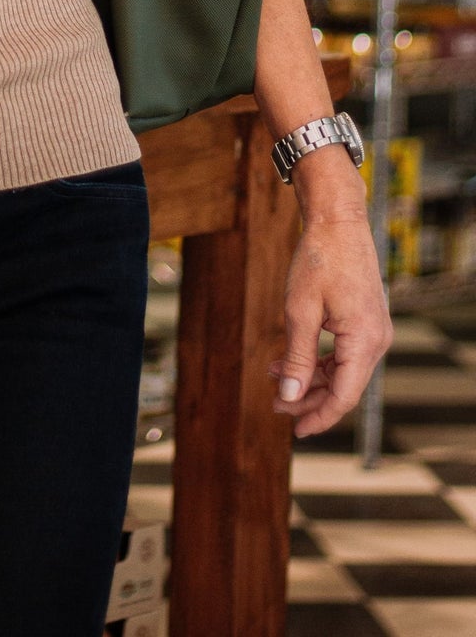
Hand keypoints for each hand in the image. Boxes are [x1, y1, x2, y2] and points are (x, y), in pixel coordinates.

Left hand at [270, 209, 392, 437]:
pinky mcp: (365, 320)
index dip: (319, 417)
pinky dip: (317, 359)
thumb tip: (290, 397)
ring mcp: (373, 330)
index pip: (344, 396)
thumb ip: (297, 357)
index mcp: (364, 341)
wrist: (338, 220)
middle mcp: (376, 340)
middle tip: (275, 406)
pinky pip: (344, 352)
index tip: (296, 431)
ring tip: (274, 378)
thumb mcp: (300, 310)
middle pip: (343, 387)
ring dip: (309, 378)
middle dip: (308, 399)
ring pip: (342, 371)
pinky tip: (288, 359)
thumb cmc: (319, 259)